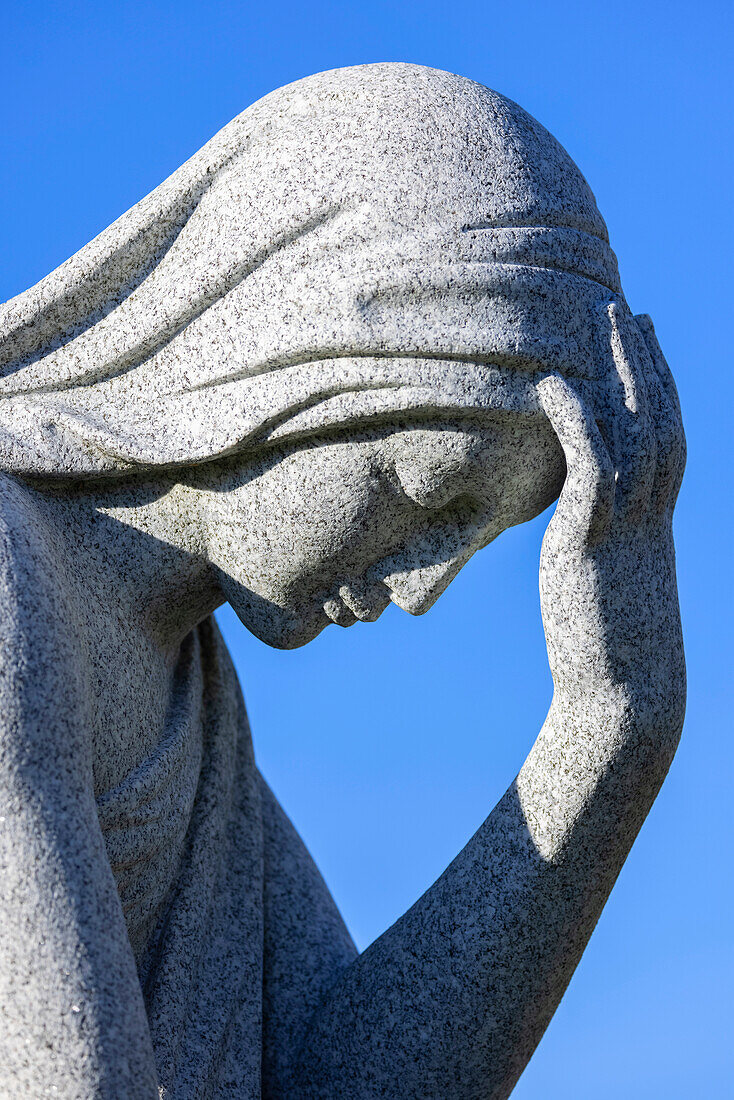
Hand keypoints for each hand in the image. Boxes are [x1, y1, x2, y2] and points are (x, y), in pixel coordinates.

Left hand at [537, 302, 685, 744]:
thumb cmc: (612, 647)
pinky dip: (575, 418)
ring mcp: (627, 522)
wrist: (623, 693)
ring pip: (633, 428)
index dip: (659, 387)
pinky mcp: (593, 538)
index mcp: (657, 521)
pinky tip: (554, 383)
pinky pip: (590, 463)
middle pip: (658, 418)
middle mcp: (652, 512)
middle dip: (644, 362)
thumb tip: (584, 529)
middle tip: (627, 311)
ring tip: (601, 319)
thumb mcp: (612, 583)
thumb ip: (604, 544)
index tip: (647, 346)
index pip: (667, 438)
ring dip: (619, 369)